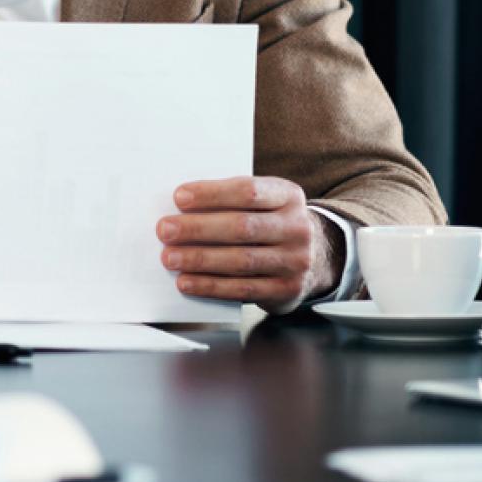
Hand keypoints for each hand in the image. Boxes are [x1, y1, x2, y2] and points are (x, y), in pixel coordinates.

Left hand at [158, 176, 337, 314]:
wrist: (316, 256)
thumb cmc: (270, 222)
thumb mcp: (263, 203)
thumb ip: (230, 201)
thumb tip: (180, 206)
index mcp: (288, 196)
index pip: (248, 191)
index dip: (212, 194)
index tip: (179, 197)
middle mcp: (297, 227)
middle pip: (242, 226)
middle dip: (198, 228)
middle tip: (165, 230)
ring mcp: (296, 261)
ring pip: (241, 260)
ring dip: (199, 259)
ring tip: (169, 257)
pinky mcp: (287, 290)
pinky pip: (243, 288)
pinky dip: (210, 286)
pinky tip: (187, 281)